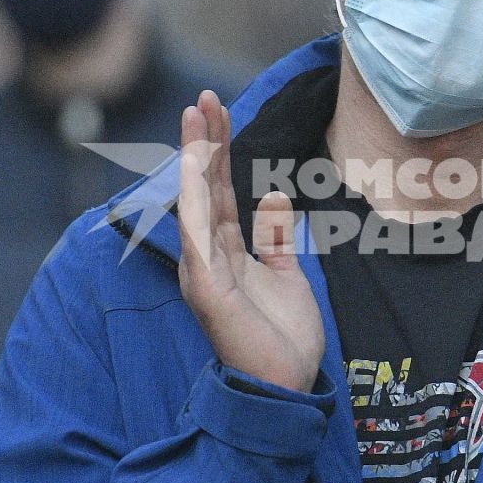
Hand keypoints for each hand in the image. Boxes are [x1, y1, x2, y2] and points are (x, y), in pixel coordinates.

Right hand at [178, 90, 324, 393]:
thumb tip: (277, 195)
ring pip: (196, 201)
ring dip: (196, 157)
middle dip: (205, 140)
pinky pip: (198, 233)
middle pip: (205, 187)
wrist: (286, 385)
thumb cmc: (283, 339)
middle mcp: (208, 256)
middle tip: (205, 97)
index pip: (220, 190)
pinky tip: (197, 166)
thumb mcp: (287, 276)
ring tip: (197, 115)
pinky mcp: (206, 287)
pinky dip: (195, 199)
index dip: (220, 150)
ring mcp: (203, 270)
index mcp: (226, 252)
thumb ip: (277, 237)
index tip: (220, 110)